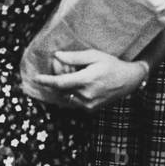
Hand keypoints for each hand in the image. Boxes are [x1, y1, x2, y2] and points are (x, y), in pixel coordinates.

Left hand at [29, 50, 144, 111]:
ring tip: (74, 74)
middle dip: (57, 79)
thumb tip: (57, 56)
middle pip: (62, 89)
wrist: (128, 81)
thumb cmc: (112, 65)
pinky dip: (71, 93)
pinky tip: (79, 83)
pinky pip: (73, 101)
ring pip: (66, 96)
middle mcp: (85, 95)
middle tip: (61, 67)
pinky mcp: (90, 109)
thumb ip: (75, 57)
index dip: (46, 81)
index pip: (60, 83)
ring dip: (64, 87)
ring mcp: (88, 104)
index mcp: (86, 80)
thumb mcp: (95, 56)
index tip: (36, 78)